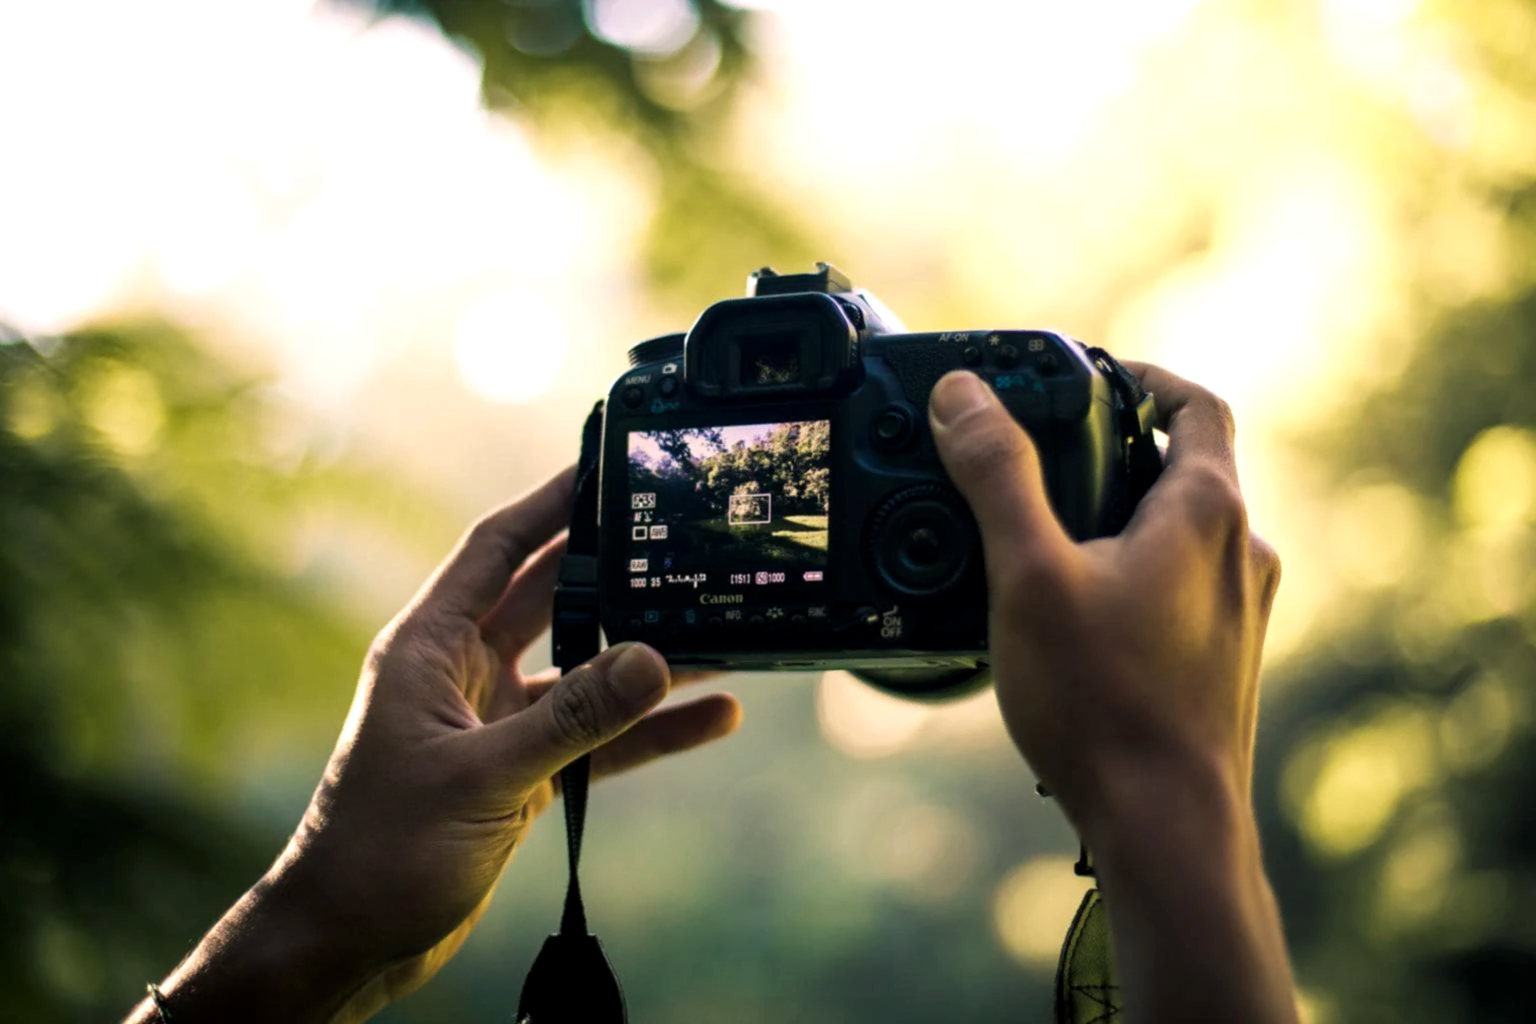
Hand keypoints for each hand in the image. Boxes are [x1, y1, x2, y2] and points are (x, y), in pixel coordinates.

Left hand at [132, 468, 740, 1023]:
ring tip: (720, 631)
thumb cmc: (379, 852)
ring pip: (586, 671)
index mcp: (431, 647)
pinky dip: (650, 729)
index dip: (550, 503)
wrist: (350, 940)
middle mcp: (465, 672)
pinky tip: (710, 718)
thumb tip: (653, 660)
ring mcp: (497, 722)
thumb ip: (572, 720)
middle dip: (615, 571)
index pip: (496, 549)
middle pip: (554, 599)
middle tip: (680, 537)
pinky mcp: (523, 771)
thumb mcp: (482, 777)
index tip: (605, 466)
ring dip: (646, 657)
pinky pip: (599, 737)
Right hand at [929, 363, 1295, 1022]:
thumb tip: (962, 395)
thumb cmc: (1104, 704)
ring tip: (1044, 533)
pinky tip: (1074, 609)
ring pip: (1182, 530)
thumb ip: (997, 475)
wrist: (1166, 826)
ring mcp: (1238, 612)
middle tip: (1043, 454)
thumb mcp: (1028, 575)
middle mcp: (1239, 553)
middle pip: (1187, 465)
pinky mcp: (1222, 660)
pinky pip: (1179, 586)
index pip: (1197, 404)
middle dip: (1115, 448)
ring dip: (1123, 513)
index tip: (1090, 376)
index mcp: (1207, 511)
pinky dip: (1133, 570)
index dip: (1144, 376)